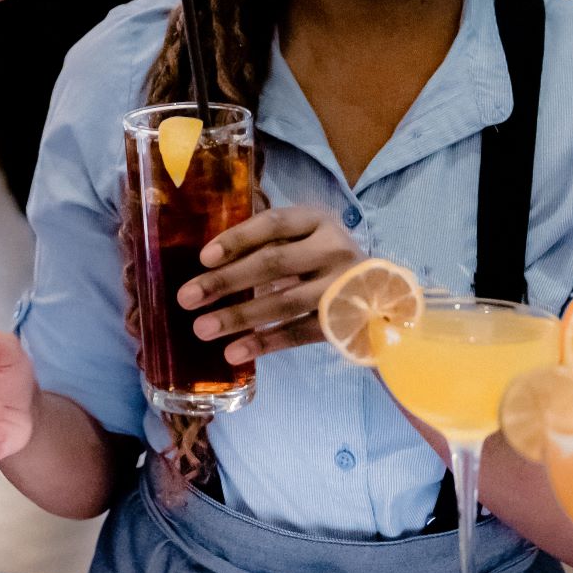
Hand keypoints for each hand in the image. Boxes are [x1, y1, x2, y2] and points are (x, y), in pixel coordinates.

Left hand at [178, 205, 363, 364]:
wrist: (385, 294)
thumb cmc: (324, 258)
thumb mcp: (305, 237)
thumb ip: (268, 240)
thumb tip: (207, 260)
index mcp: (318, 220)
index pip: (273, 224)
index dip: (237, 239)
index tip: (203, 257)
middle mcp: (333, 248)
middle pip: (273, 263)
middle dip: (225, 281)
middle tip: (186, 297)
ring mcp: (342, 285)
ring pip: (284, 302)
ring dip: (238, 316)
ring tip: (202, 329)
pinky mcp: (344, 320)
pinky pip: (298, 332)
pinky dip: (265, 342)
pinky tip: (234, 352)